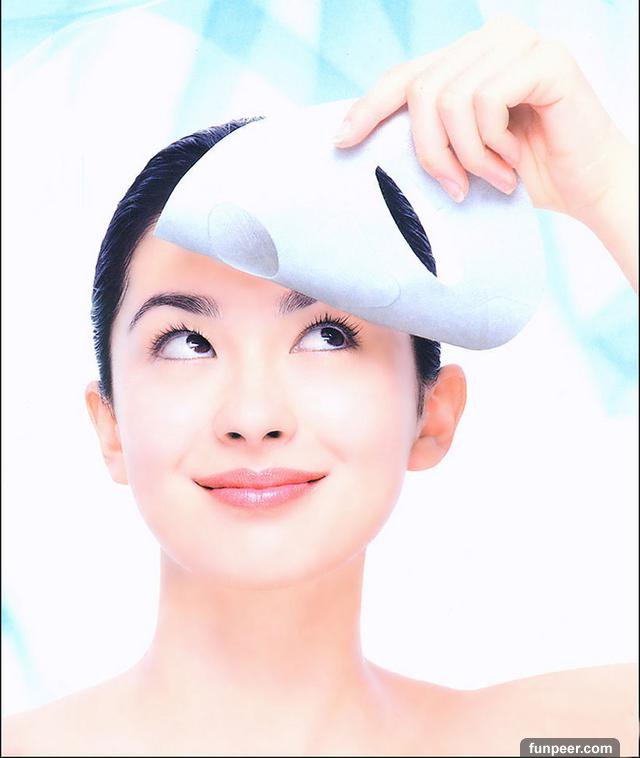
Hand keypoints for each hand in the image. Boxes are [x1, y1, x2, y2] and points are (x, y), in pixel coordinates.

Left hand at [334, 16, 637, 290]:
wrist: (586, 190)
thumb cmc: (525, 175)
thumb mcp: (463, 153)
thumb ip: (428, 133)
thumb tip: (358, 139)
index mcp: (467, 59)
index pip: (404, 76)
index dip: (368, 107)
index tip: (340, 140)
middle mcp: (491, 40)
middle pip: (420, 90)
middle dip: (432, 152)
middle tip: (457, 188)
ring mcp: (519, 43)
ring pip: (450, 99)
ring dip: (468, 156)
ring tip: (494, 179)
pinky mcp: (546, 58)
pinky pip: (485, 101)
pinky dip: (492, 144)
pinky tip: (513, 162)